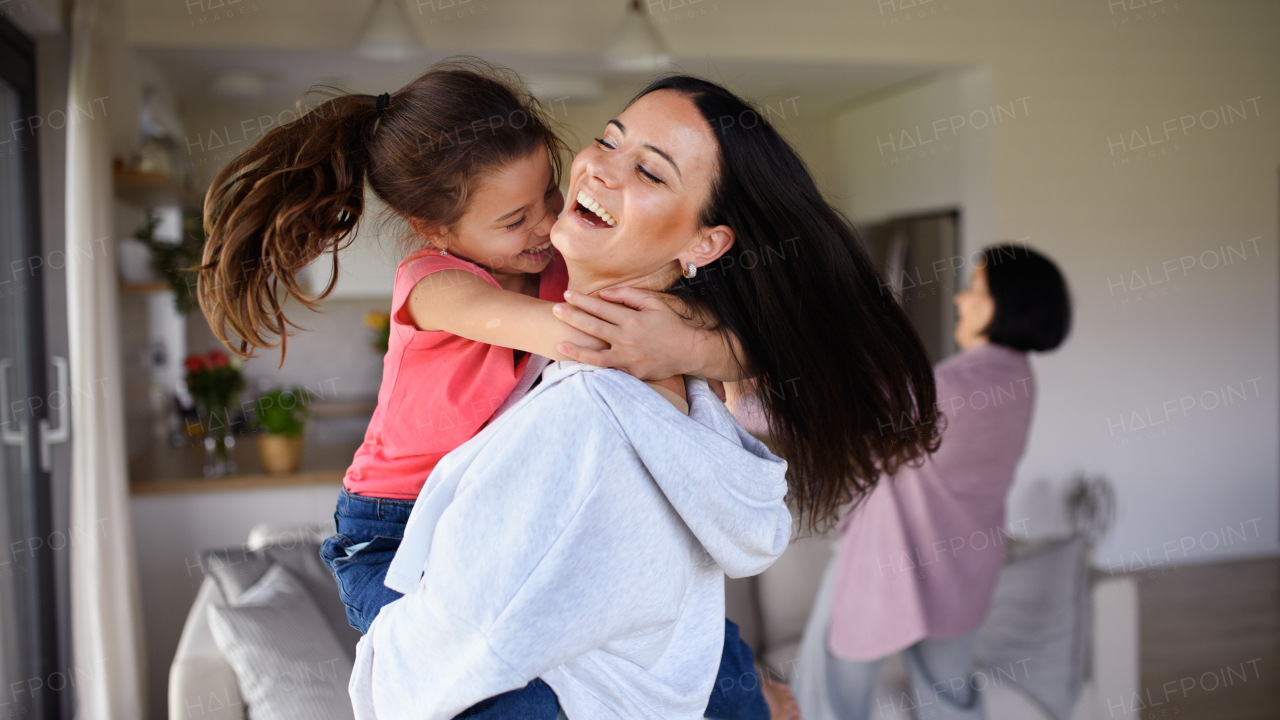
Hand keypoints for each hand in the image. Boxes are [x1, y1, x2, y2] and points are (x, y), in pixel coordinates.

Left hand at [551, 287, 714, 381]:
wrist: (688, 351)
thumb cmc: (670, 326)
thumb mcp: (654, 304)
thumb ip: (629, 296)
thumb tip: (604, 294)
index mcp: (633, 319)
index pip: (601, 307)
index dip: (582, 300)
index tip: (567, 294)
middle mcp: (628, 338)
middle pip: (594, 327)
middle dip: (572, 317)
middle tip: (555, 310)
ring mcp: (629, 357)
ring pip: (596, 354)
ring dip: (576, 349)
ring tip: (559, 343)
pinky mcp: (631, 371)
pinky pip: (608, 369)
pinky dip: (592, 366)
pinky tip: (578, 363)